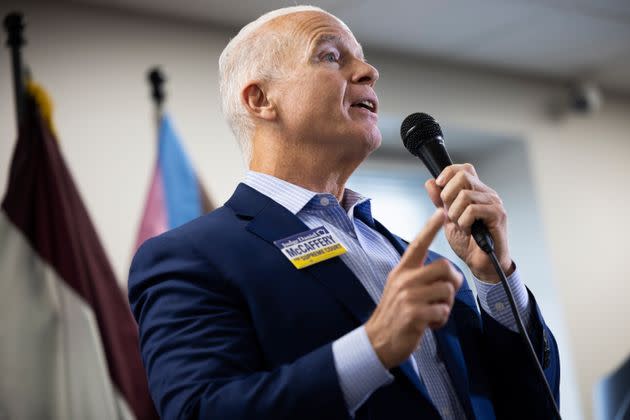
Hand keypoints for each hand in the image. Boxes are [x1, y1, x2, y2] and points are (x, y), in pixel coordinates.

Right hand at [365, 210, 462, 368]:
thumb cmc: (395, 314)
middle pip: (445, 268)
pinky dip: (441, 320)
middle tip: (445, 296)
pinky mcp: (414, 314)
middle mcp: (404, 280)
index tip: (441, 213)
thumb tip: (445, 274)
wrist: (378, 341)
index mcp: (401, 271)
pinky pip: (443, 310)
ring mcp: (408, 297)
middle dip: (453, 283)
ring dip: (446, 305)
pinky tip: (429, 324)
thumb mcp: (399, 288)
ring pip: (447, 291)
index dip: (430, 228)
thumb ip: (418, 277)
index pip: (418, 244)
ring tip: (432, 313)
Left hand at [425, 163, 513, 282]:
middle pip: (463, 175)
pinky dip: (464, 221)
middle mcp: (487, 194)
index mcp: (475, 192)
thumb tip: (431, 182)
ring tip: (460, 225)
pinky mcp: (498, 215)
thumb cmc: (467, 242)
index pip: (464, 168)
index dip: (448, 173)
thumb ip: (439, 200)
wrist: (480, 263)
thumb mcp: (447, 218)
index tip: (439, 186)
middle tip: (449, 213)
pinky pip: (473, 209)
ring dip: (455, 212)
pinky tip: (467, 229)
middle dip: (448, 194)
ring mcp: (494, 203)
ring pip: (465, 194)